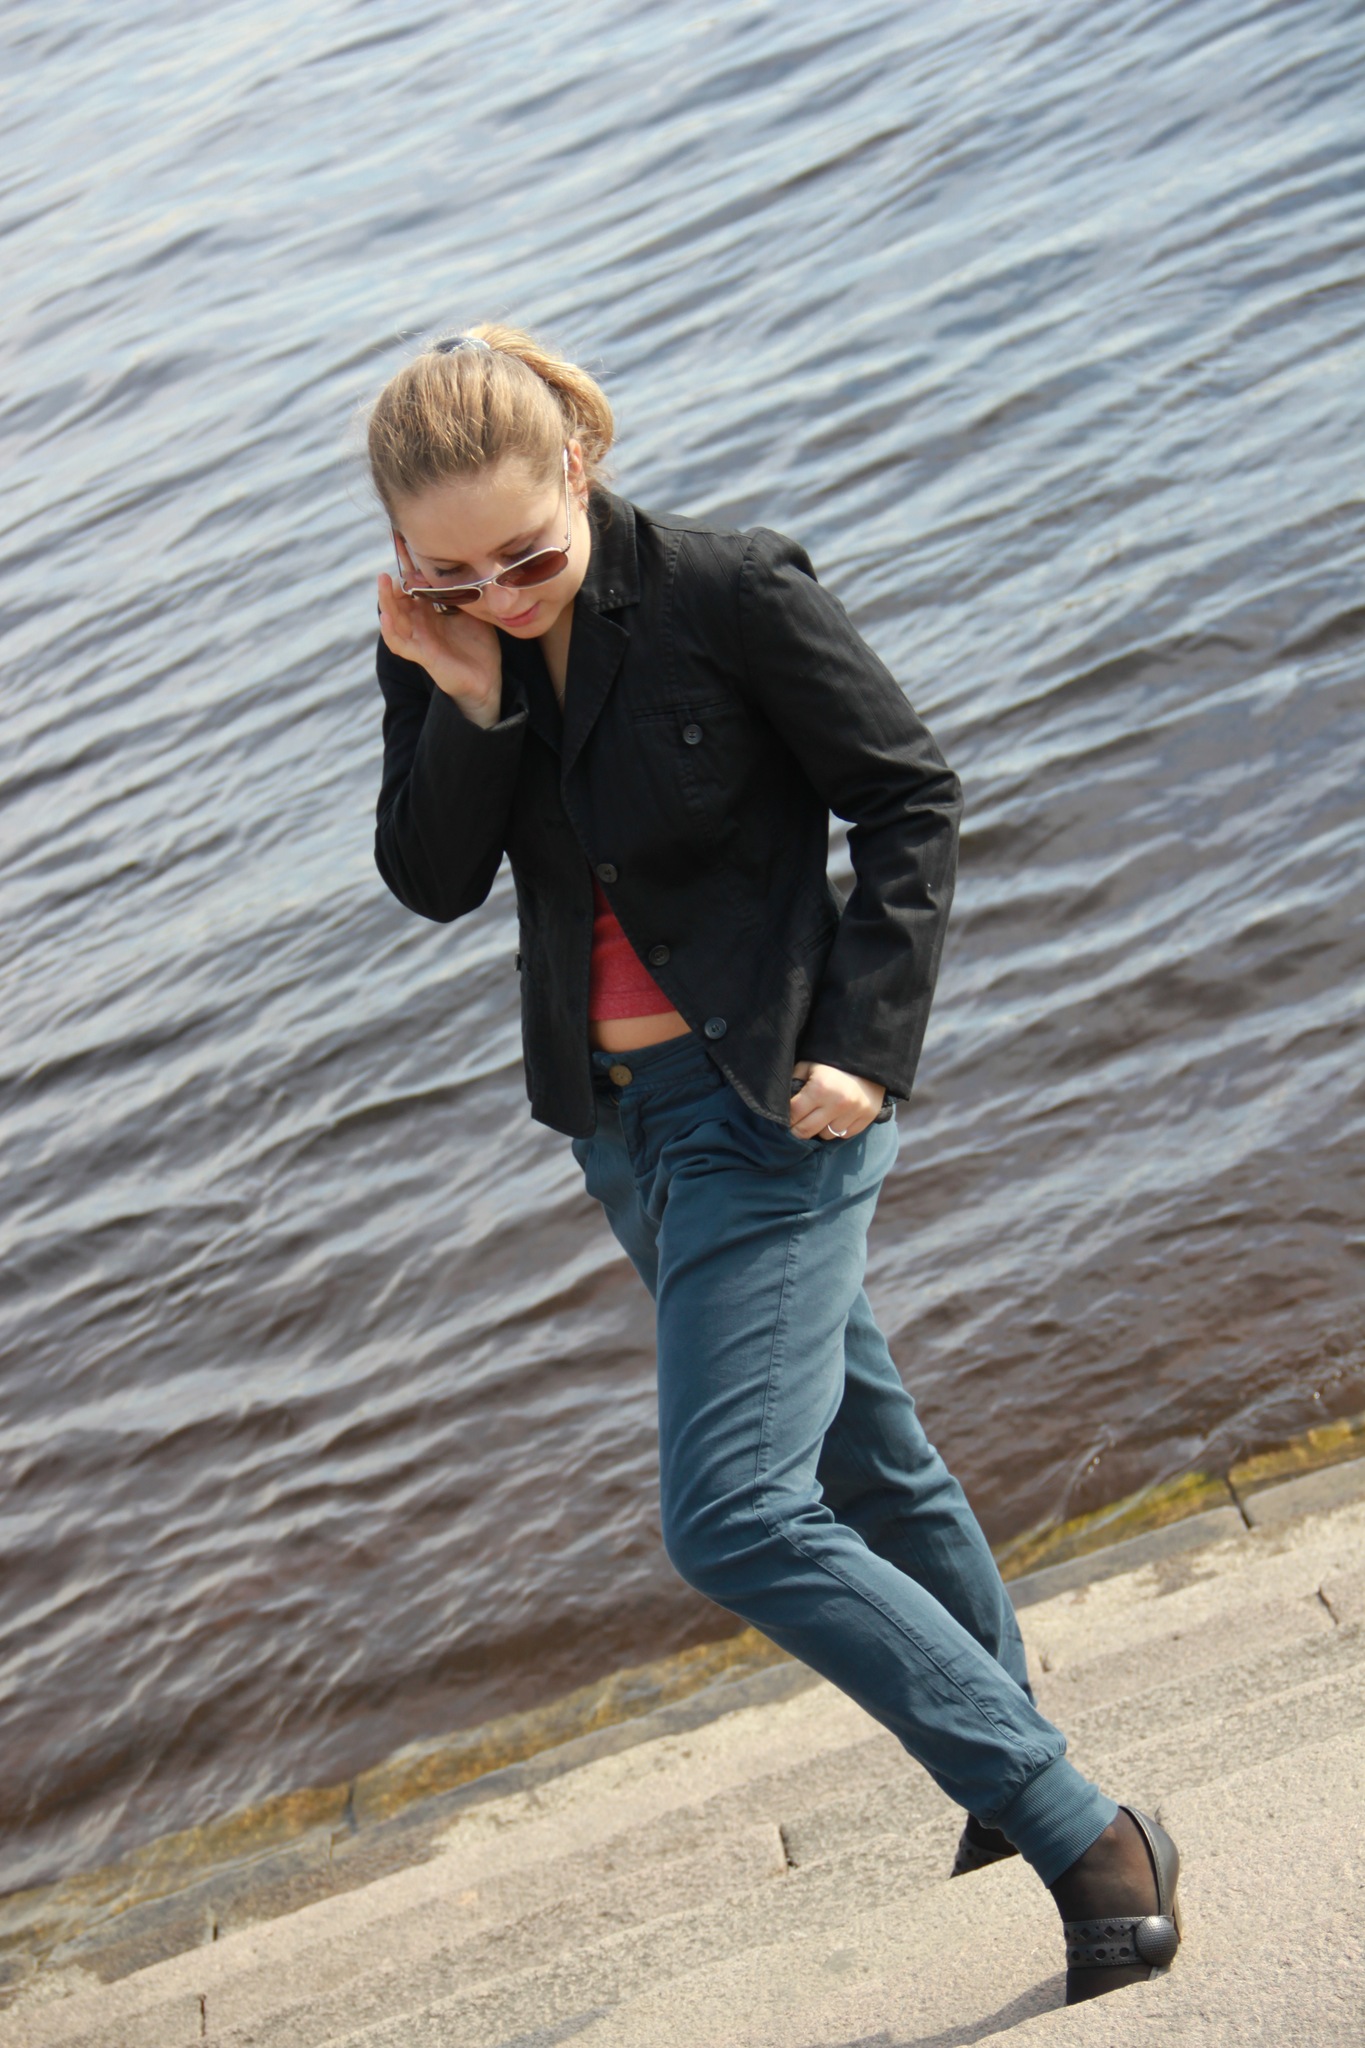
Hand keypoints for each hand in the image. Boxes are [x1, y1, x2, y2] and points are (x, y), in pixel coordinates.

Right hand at [378, 559, 502, 728]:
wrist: (487, 679)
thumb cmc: (478, 645)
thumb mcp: (472, 610)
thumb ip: (465, 590)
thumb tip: (470, 561)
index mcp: (429, 610)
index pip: (413, 583)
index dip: (407, 563)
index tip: (401, 538)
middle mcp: (419, 623)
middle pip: (398, 598)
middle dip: (393, 577)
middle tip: (392, 558)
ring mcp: (418, 639)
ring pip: (394, 618)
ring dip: (386, 600)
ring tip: (383, 581)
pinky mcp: (422, 656)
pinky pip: (400, 644)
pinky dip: (390, 631)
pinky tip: (386, 617)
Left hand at [789, 1061, 885, 1140]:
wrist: (869, 1057)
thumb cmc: (833, 1061)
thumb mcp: (808, 1065)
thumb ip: (794, 1082)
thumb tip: (780, 1102)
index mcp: (819, 1088)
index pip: (793, 1115)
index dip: (785, 1118)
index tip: (784, 1118)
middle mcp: (837, 1104)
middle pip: (806, 1131)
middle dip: (797, 1129)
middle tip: (797, 1123)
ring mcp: (854, 1112)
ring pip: (826, 1135)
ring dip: (820, 1128)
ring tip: (821, 1115)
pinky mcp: (867, 1117)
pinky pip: (845, 1135)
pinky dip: (838, 1129)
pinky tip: (837, 1116)